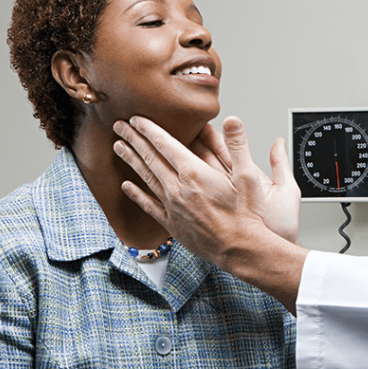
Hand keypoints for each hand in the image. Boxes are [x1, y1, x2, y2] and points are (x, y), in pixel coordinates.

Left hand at [112, 115, 300, 263]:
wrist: (240, 250)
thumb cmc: (247, 214)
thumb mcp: (249, 176)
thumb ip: (238, 145)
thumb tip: (232, 119)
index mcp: (194, 173)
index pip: (165, 144)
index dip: (149, 129)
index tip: (136, 118)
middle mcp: (178, 188)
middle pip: (151, 158)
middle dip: (134, 139)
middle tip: (119, 125)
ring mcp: (172, 207)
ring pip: (146, 178)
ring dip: (131, 160)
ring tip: (118, 146)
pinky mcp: (172, 224)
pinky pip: (149, 206)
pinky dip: (136, 194)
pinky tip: (127, 186)